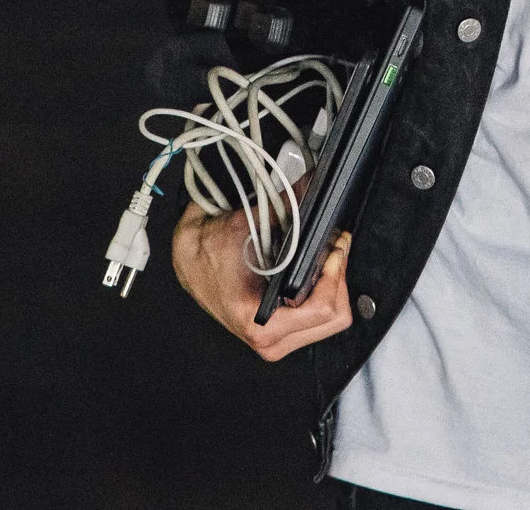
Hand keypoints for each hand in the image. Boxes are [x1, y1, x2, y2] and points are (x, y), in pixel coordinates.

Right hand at [169, 201, 354, 362]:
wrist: (190, 261)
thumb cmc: (208, 252)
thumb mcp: (246, 226)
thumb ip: (284, 211)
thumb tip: (313, 189)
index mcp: (258, 322)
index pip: (322, 310)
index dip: (334, 274)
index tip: (333, 249)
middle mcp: (270, 339)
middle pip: (335, 320)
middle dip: (339, 280)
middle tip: (334, 250)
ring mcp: (277, 340)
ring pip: (331, 322)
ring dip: (335, 286)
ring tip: (326, 258)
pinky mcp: (282, 334)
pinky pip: (320, 320)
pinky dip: (325, 293)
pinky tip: (317, 271)